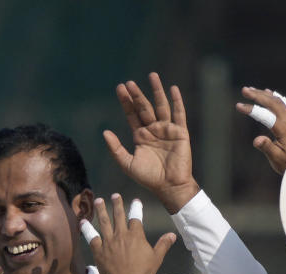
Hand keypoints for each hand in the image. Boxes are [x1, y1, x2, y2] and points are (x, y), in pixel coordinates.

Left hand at [82, 194, 175, 273]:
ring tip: (98, 201)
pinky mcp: (98, 250)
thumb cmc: (142, 272)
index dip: (136, 208)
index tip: (136, 201)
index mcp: (136, 235)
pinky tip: (82, 221)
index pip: (136, 217)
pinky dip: (86, 229)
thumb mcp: (157, 258)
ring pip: (104, 222)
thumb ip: (163, 244)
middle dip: (117, 204)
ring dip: (101, 210)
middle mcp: (121, 235)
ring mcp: (109, 241)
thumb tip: (172, 234)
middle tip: (115, 195)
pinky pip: (91, 237)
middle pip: (119, 215)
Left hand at [104, 72, 198, 212]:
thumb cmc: (148, 178)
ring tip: (152, 76)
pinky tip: (173, 89)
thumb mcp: (127, 164)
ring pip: (161, 106)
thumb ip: (116, 148)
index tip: (120, 88)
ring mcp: (167, 130)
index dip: (126, 102)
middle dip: (137, 95)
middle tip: (129, 82)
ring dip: (157, 91)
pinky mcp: (180, 132)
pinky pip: (179, 114)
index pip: (132, 115)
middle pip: (144, 107)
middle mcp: (153, 130)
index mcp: (141, 136)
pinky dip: (177, 101)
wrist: (168, 186)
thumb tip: (104, 132)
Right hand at [236, 87, 285, 174]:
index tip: (238, 106)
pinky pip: (283, 104)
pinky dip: (275, 97)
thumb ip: (266, 147)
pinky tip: (270, 93)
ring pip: (277, 101)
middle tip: (244, 90)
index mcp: (283, 129)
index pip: (265, 115)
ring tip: (252, 90)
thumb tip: (257, 140)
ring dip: (264, 94)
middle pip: (272, 103)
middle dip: (257, 95)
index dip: (251, 109)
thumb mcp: (276, 158)